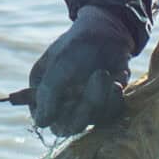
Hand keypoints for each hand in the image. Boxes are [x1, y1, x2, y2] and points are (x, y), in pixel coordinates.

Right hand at [27, 6, 131, 136]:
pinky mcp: (104, 106)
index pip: (44, 118)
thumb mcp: (59, 64)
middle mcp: (61, 103)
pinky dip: (114, 98)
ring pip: (92, 120)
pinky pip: (109, 114)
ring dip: (100, 97)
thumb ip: (48, 93)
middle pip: (70, 125)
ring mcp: (83, 106)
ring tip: (103, 72)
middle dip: (84, 106)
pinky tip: (116, 79)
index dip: (56, 114)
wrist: (108, 33)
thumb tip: (41, 123)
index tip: (69, 98)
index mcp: (42, 92)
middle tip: (96, 78)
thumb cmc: (78, 45)